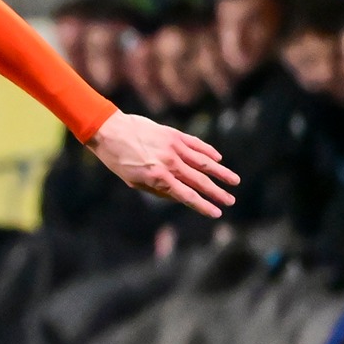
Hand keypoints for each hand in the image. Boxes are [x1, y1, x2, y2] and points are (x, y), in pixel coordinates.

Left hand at [87, 111, 237, 218]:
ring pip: (203, 162)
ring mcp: (173, 147)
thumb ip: (158, 189)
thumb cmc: (118, 160)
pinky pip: (196, 144)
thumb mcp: (133, 181)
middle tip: (231, 201)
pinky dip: (208, 152)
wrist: (109, 130)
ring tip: (234, 181)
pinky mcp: (173, 134)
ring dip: (221, 172)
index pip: (186, 195)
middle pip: (199, 181)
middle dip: (216, 192)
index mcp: (158, 177)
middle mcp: (169, 163)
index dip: (203, 205)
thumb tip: (180, 196)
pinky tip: (218, 158)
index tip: (217, 213)